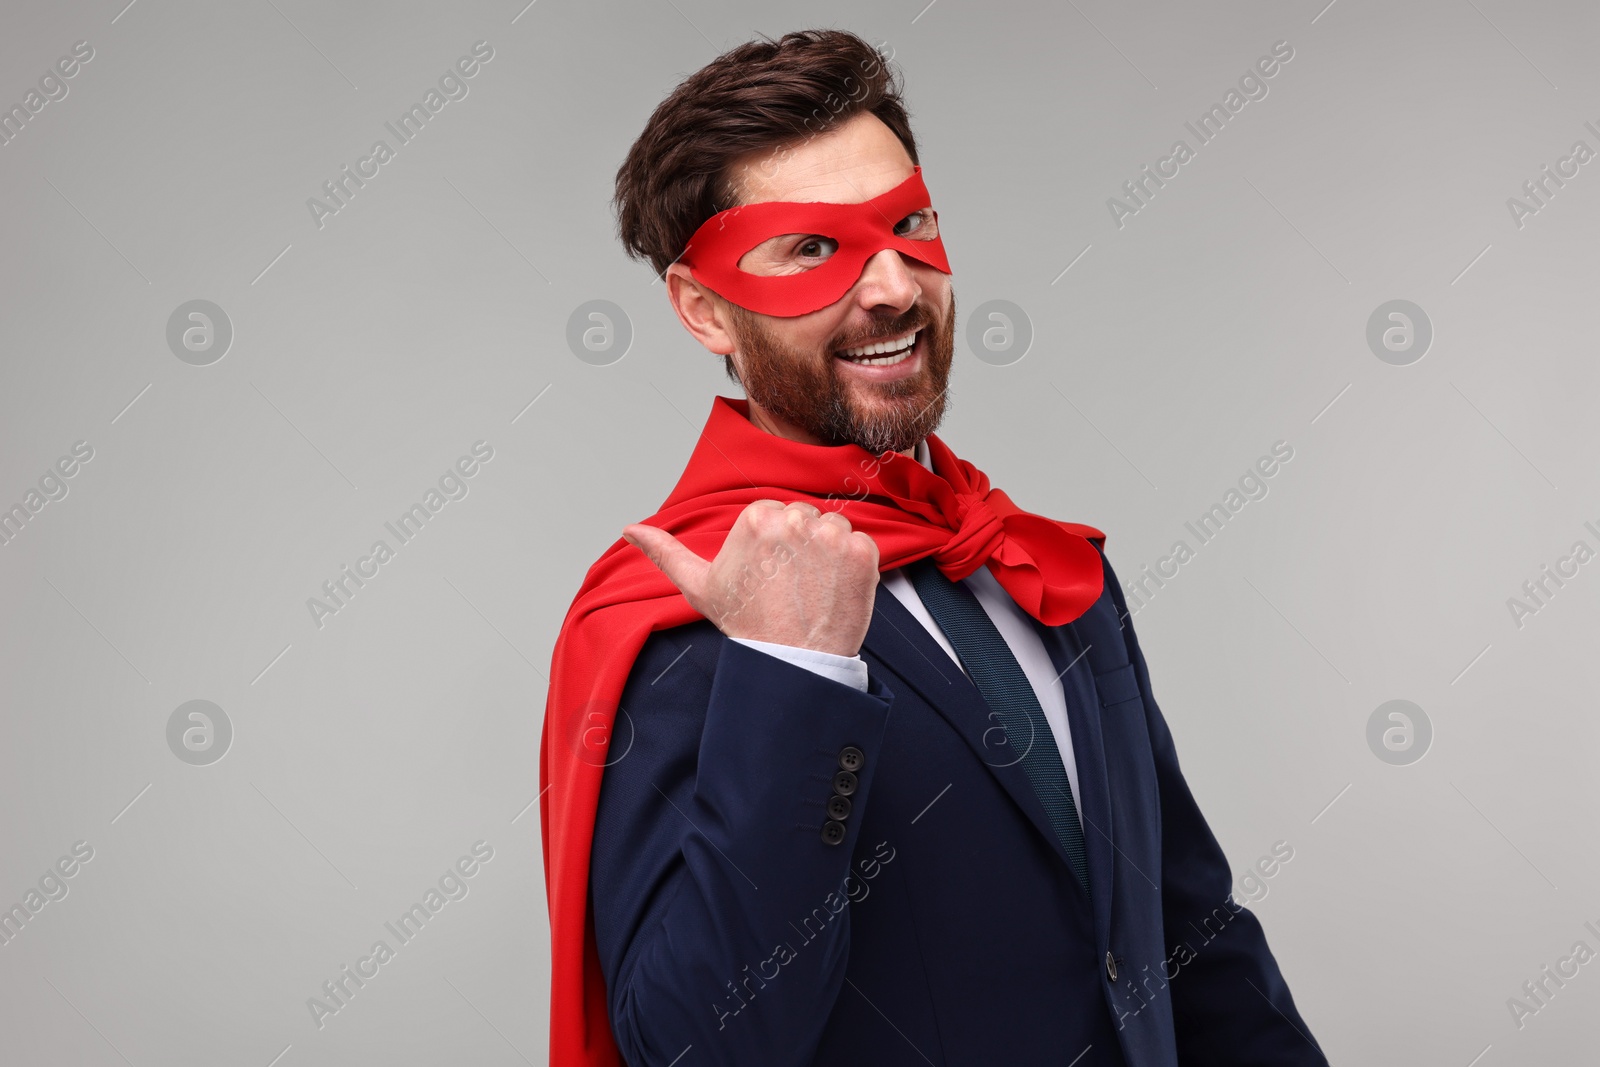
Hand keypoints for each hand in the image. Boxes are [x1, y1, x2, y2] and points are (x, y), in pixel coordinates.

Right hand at [622, 500, 879, 657]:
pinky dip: (852, 567)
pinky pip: (862, 544)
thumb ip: (665, 551)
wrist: (790, 664)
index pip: (775, 514)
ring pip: (834, 528)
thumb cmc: (745, 625)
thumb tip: (629, 528)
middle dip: (801, 547)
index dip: (773, 546)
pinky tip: (832, 592)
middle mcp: (795, 519)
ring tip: (810, 589)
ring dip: (827, 554)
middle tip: (789, 586)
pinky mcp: (863, 554)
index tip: (768, 575)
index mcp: (757, 518)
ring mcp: (832, 537)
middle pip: (805, 518)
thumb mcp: (699, 586)